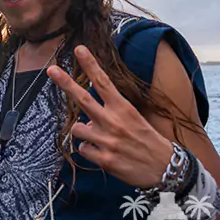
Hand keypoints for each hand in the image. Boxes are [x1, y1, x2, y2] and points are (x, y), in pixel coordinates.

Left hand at [46, 45, 173, 189]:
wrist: (167, 169)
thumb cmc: (150, 142)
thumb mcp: (135, 120)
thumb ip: (111, 114)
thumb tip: (88, 116)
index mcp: (124, 109)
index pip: (104, 82)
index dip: (90, 65)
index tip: (79, 49)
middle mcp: (114, 122)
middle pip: (83, 99)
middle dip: (65, 82)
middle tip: (51, 69)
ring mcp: (107, 141)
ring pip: (77, 128)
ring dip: (84, 131)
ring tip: (99, 138)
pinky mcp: (104, 159)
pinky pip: (83, 149)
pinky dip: (90, 150)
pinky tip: (104, 153)